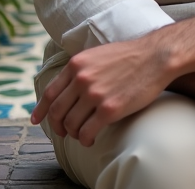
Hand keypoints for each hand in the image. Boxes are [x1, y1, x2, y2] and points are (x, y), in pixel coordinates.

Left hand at [31, 37, 172, 146]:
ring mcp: (95, 95)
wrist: (158, 56)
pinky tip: (91, 139)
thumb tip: (67, 88)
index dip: (41, 110)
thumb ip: (82, 69)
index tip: (36, 120)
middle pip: (57, 111)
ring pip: (71, 124)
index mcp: (77, 64)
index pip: (50, 92)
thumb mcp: (99, 54)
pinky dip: (85, 139)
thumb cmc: (132, 55)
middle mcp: (82, 79)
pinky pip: (87, 132)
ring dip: (73, 133)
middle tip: (63, 132)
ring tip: (82, 134)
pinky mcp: (109, 109)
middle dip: (57, 126)